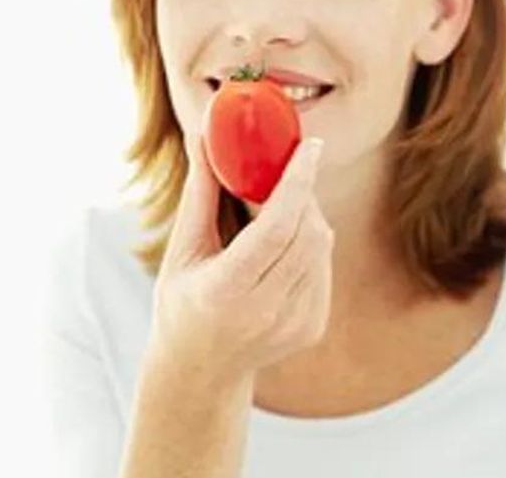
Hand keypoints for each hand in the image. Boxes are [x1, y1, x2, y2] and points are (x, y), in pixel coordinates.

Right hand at [146, 133, 334, 382]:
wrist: (201, 369)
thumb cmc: (182, 302)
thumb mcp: (181, 250)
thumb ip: (199, 194)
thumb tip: (202, 137)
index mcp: (225, 290)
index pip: (276, 228)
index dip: (297, 183)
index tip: (312, 146)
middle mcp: (265, 311)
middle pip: (306, 234)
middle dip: (303, 192)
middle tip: (291, 169)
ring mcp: (294, 323)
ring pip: (320, 247)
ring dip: (308, 216)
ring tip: (279, 210)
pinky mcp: (313, 327)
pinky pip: (324, 266)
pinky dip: (311, 243)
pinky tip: (285, 246)